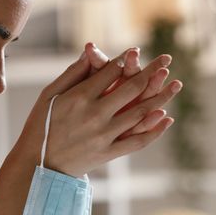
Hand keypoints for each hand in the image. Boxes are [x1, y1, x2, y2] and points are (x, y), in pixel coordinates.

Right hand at [15, 48, 181, 177]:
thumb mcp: (49, 94)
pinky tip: (167, 118)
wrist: (38, 163)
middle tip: (167, 60)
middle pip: (132, 88)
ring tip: (177, 84)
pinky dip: (155, 130)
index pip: (111, 72)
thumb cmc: (41, 125)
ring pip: (141, 113)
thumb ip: (73, 73)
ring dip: (162, 97)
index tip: (136, 51)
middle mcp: (95, 114)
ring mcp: (104, 135)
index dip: (126, 59)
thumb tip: (92, 52)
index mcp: (79, 97)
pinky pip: (137, 141)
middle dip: (152, 71)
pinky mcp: (108, 153)